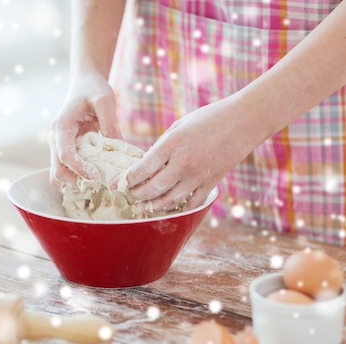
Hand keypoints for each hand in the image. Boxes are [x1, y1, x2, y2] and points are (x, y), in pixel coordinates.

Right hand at [48, 74, 121, 187]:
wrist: (84, 83)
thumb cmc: (93, 88)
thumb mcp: (105, 99)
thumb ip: (110, 122)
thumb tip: (117, 147)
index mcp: (61, 126)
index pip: (65, 155)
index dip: (79, 169)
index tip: (96, 177)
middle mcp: (55, 139)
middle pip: (57, 170)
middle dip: (76, 181)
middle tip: (99, 184)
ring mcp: (58, 146)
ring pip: (58, 174)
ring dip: (74, 183)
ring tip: (97, 183)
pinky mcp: (64, 150)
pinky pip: (65, 171)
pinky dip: (76, 178)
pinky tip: (94, 177)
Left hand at [119, 96, 264, 210]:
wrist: (244, 120)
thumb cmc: (208, 118)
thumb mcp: (178, 126)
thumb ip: (161, 147)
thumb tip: (145, 165)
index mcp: (171, 145)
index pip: (141, 169)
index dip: (125, 179)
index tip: (115, 184)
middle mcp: (183, 163)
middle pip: (151, 189)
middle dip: (135, 194)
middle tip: (128, 194)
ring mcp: (198, 176)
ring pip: (168, 201)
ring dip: (152, 206)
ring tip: (143, 205)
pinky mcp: (210, 184)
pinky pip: (190, 204)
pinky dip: (177, 208)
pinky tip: (168, 207)